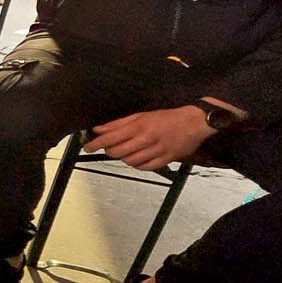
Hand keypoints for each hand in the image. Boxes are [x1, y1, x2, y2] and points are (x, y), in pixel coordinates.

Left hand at [85, 106, 213, 170]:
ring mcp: (157, 150)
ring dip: (123, 158)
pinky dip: (137, 165)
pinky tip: (137, 158)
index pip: (110, 138)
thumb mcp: (141, 115)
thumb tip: (99, 129)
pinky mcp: (166, 159)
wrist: (194, 122)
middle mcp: (147, 139)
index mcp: (139, 126)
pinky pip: (145, 167)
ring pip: (130, 161)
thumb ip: (119, 123)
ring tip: (126, 151)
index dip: (95, 144)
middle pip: (118, 152)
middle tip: (108, 148)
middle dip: (109, 151)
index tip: (87, 147)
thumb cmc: (167, 117)